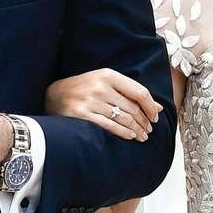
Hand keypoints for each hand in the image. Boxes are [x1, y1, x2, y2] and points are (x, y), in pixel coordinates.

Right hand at [45, 67, 161, 141]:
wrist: (53, 94)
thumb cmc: (84, 89)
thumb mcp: (106, 83)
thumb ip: (130, 92)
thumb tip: (159, 109)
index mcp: (108, 75)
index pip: (139, 92)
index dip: (151, 107)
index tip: (155, 117)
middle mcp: (100, 86)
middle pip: (133, 108)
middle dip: (144, 122)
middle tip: (149, 131)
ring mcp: (90, 101)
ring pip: (124, 119)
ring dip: (137, 130)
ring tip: (142, 136)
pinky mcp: (82, 115)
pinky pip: (110, 127)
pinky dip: (123, 133)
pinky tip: (130, 137)